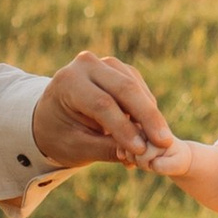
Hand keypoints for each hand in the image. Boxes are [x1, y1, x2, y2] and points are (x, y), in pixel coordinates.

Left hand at [31, 51, 176, 171]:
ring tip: (160, 143)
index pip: (102, 103)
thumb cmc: (60, 135)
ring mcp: (105, 63)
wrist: (52, 117)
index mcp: (67, 82)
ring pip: (136, 87)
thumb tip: (139, 154)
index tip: (141, 151)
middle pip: (125, 89)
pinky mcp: (119, 69)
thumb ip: (106, 149)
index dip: (124, 128)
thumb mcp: (77, 148)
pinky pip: (139, 88)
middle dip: (147, 118)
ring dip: (150, 114)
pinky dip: (147, 109)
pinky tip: (152, 130)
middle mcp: (86, 64)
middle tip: (164, 143)